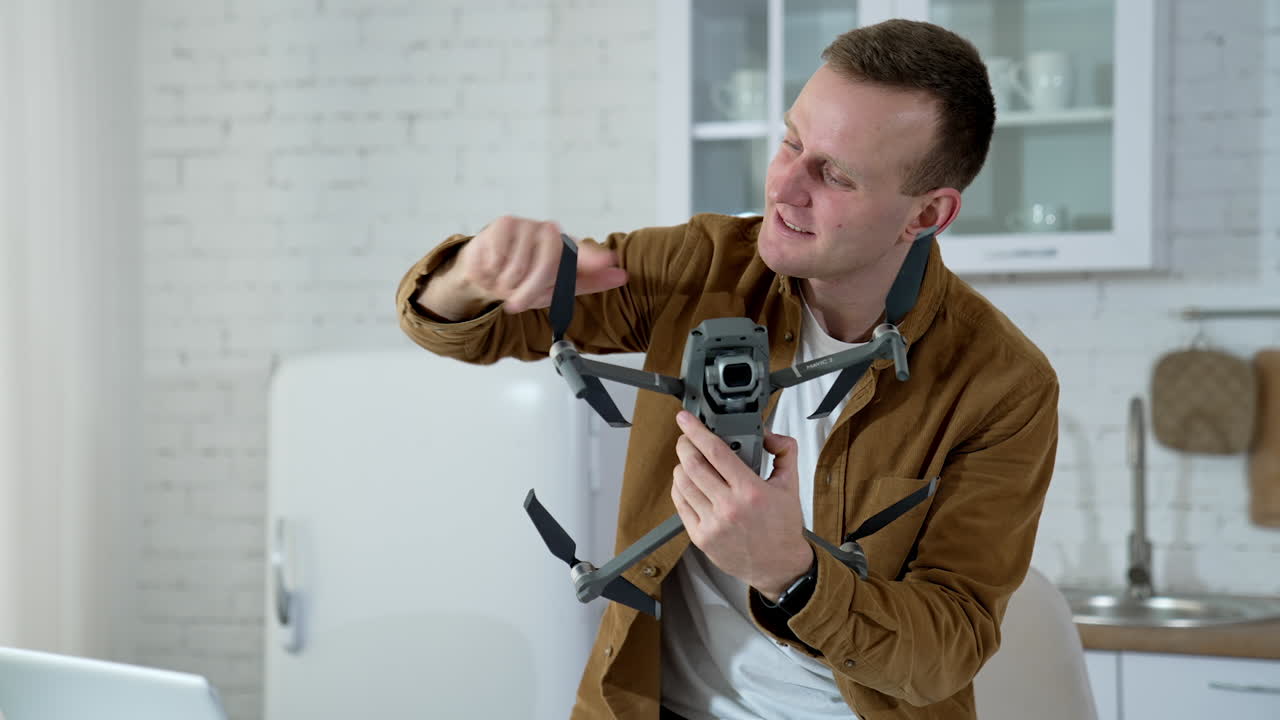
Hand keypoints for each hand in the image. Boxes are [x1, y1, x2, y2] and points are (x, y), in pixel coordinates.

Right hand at [457, 215, 627, 313]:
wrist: (486, 272)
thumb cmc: (523, 280)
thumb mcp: (555, 288)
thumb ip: (588, 281)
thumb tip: (621, 276)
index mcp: (566, 247)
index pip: (583, 252)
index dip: (594, 258)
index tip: (608, 261)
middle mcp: (550, 232)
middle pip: (547, 265)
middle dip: (528, 291)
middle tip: (518, 302)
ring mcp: (528, 225)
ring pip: (518, 266)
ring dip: (507, 284)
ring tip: (505, 281)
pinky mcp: (504, 224)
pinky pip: (500, 257)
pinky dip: (493, 271)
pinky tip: (493, 267)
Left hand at [670, 410, 812, 598]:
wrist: (780, 567)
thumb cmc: (783, 528)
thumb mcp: (791, 485)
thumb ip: (784, 452)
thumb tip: (769, 433)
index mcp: (750, 491)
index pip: (715, 452)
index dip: (696, 430)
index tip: (686, 419)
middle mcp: (729, 507)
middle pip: (692, 465)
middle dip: (684, 445)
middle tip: (686, 438)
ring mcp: (713, 524)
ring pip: (682, 483)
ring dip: (681, 466)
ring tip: (689, 461)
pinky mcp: (701, 537)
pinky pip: (680, 505)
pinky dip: (680, 488)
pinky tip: (688, 483)